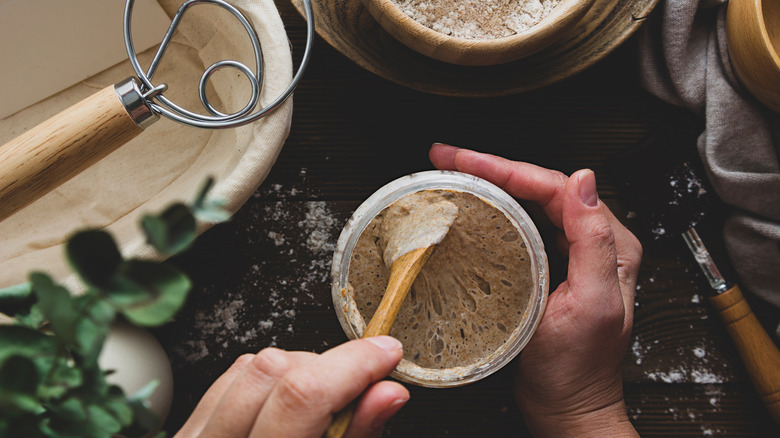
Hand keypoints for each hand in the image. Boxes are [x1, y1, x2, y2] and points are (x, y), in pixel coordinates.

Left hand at [175, 336, 408, 437]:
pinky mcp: (190, 432)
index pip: (300, 397)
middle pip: (274, 372)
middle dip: (330, 368)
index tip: (385, 355)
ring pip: (251, 366)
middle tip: (361, 390)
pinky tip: (289, 402)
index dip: (353, 366)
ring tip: (325, 405)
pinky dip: (271, 378)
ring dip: (301, 369)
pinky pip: (232, 377)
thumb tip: (387, 394)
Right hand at [430, 144, 641, 436]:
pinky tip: (475, 206)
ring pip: (528, 203)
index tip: (465, 161)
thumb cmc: (578, 370)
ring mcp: (568, 255)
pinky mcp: (548, 269)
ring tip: (454, 172)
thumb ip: (593, 242)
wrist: (569, 408)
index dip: (506, 168)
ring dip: (491, 183)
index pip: (554, 188)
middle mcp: (592, 243)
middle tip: (448, 158)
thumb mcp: (591, 305)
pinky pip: (522, 227)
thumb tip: (584, 181)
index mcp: (608, 244)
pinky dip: (494, 211)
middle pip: (538, 188)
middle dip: (491, 167)